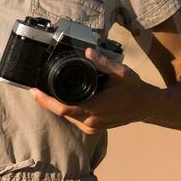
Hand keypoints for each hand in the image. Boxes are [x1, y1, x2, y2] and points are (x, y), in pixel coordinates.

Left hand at [27, 47, 153, 134]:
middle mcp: (92, 121)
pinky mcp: (94, 128)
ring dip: (56, 106)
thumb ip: (103, 62)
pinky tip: (62, 100)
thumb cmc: (134, 89)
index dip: (45, 101)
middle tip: (35, 89)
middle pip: (61, 113)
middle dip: (47, 102)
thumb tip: (88, 51)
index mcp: (96, 107)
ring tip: (45, 92)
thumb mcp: (121, 72)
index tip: (33, 91)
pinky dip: (67, 110)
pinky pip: (75, 120)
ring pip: (67, 118)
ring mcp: (92, 127)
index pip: (63, 108)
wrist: (146, 106)